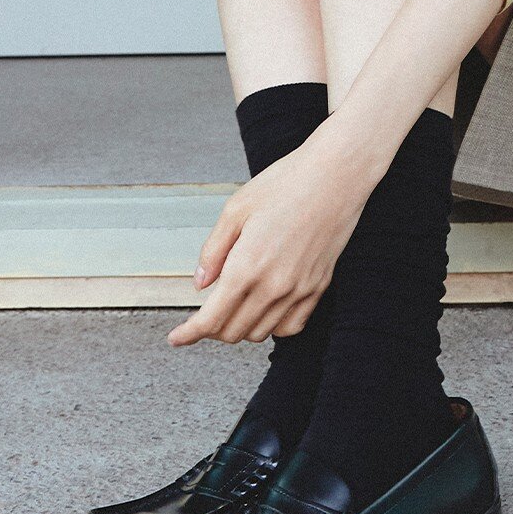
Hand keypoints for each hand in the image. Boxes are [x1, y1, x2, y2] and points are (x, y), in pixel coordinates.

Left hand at [167, 122, 375, 347]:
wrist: (336, 176)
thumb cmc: (285, 184)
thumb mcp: (235, 209)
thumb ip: (213, 251)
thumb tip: (200, 284)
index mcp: (246, 267)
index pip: (210, 320)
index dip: (188, 334)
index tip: (176, 338)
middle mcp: (273, 286)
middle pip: (233, 332)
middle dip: (211, 329)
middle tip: (204, 313)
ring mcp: (299, 290)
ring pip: (261, 334)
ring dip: (241, 328)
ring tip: (233, 307)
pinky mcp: (318, 287)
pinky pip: (291, 326)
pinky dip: (272, 327)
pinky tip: (264, 308)